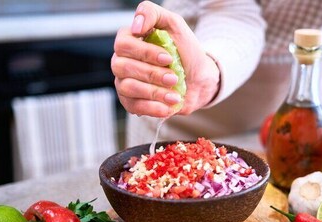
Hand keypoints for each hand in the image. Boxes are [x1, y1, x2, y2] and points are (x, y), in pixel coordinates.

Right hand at [111, 1, 219, 117]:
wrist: (199, 79)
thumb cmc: (185, 51)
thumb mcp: (174, 24)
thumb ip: (152, 14)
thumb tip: (136, 26)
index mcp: (129, 40)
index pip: (123, 44)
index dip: (145, 53)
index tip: (168, 58)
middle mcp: (122, 61)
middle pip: (123, 67)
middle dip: (152, 74)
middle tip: (174, 78)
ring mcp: (124, 82)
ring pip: (128, 88)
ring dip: (154, 92)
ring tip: (174, 95)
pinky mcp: (131, 102)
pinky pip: (133, 107)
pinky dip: (152, 108)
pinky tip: (167, 106)